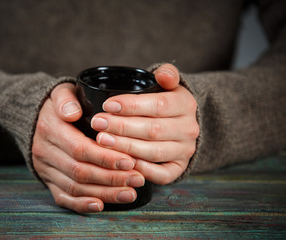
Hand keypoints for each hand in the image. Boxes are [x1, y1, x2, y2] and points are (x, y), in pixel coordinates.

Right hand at [32, 83, 144, 212]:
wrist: (36, 119)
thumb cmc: (58, 105)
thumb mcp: (61, 92)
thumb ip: (66, 99)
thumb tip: (73, 112)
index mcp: (50, 129)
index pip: (80, 148)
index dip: (106, 158)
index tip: (130, 161)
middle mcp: (45, 152)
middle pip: (80, 171)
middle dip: (111, 178)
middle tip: (137, 179)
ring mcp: (46, 169)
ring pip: (75, 187)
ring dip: (104, 193)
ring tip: (130, 193)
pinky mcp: (48, 180)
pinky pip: (63, 197)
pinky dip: (82, 205)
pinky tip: (101, 205)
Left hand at [91, 64, 198, 184]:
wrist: (180, 125)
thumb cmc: (164, 102)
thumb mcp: (168, 84)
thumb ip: (166, 74)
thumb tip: (163, 74)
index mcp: (185, 104)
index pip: (158, 105)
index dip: (131, 106)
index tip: (107, 105)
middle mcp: (188, 129)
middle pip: (153, 130)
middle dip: (121, 127)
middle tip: (97, 124)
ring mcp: (185, 151)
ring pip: (154, 152)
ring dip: (126, 147)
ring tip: (102, 141)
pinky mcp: (179, 168)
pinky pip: (162, 174)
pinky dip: (142, 170)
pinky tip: (122, 162)